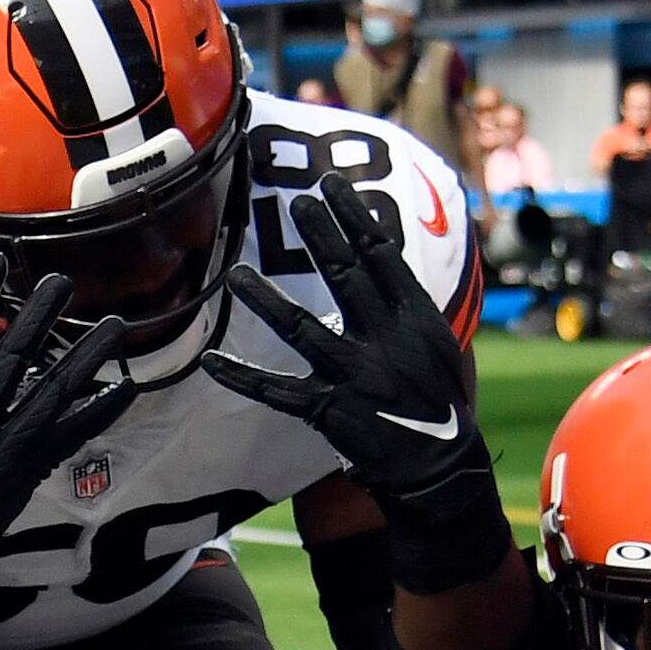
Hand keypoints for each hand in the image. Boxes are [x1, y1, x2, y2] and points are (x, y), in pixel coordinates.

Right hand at [0, 252, 130, 649]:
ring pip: (52, 394)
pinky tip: (123, 390)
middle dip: (38, 317)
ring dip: (85, 357)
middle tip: (62, 282)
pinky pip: (71, 438)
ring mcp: (3, 451)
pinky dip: (98, 412)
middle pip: (12, 359)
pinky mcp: (25, 474)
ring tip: (112, 326)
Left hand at [200, 181, 495, 517]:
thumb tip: (378, 252)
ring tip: (235, 275)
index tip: (331, 185)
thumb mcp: (436, 341)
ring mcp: (354, 374)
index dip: (354, 217)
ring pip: (301, 328)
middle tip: (294, 202)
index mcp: (413, 317)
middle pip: (345, 277)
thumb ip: (403, 300)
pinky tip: (210, 361)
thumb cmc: (436, 398)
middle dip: (319, 237)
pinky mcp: (329, 409)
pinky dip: (241, 377)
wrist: (440, 463)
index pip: (381, 255)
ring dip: (265, 300)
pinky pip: (276, 390)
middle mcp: (383, 339)